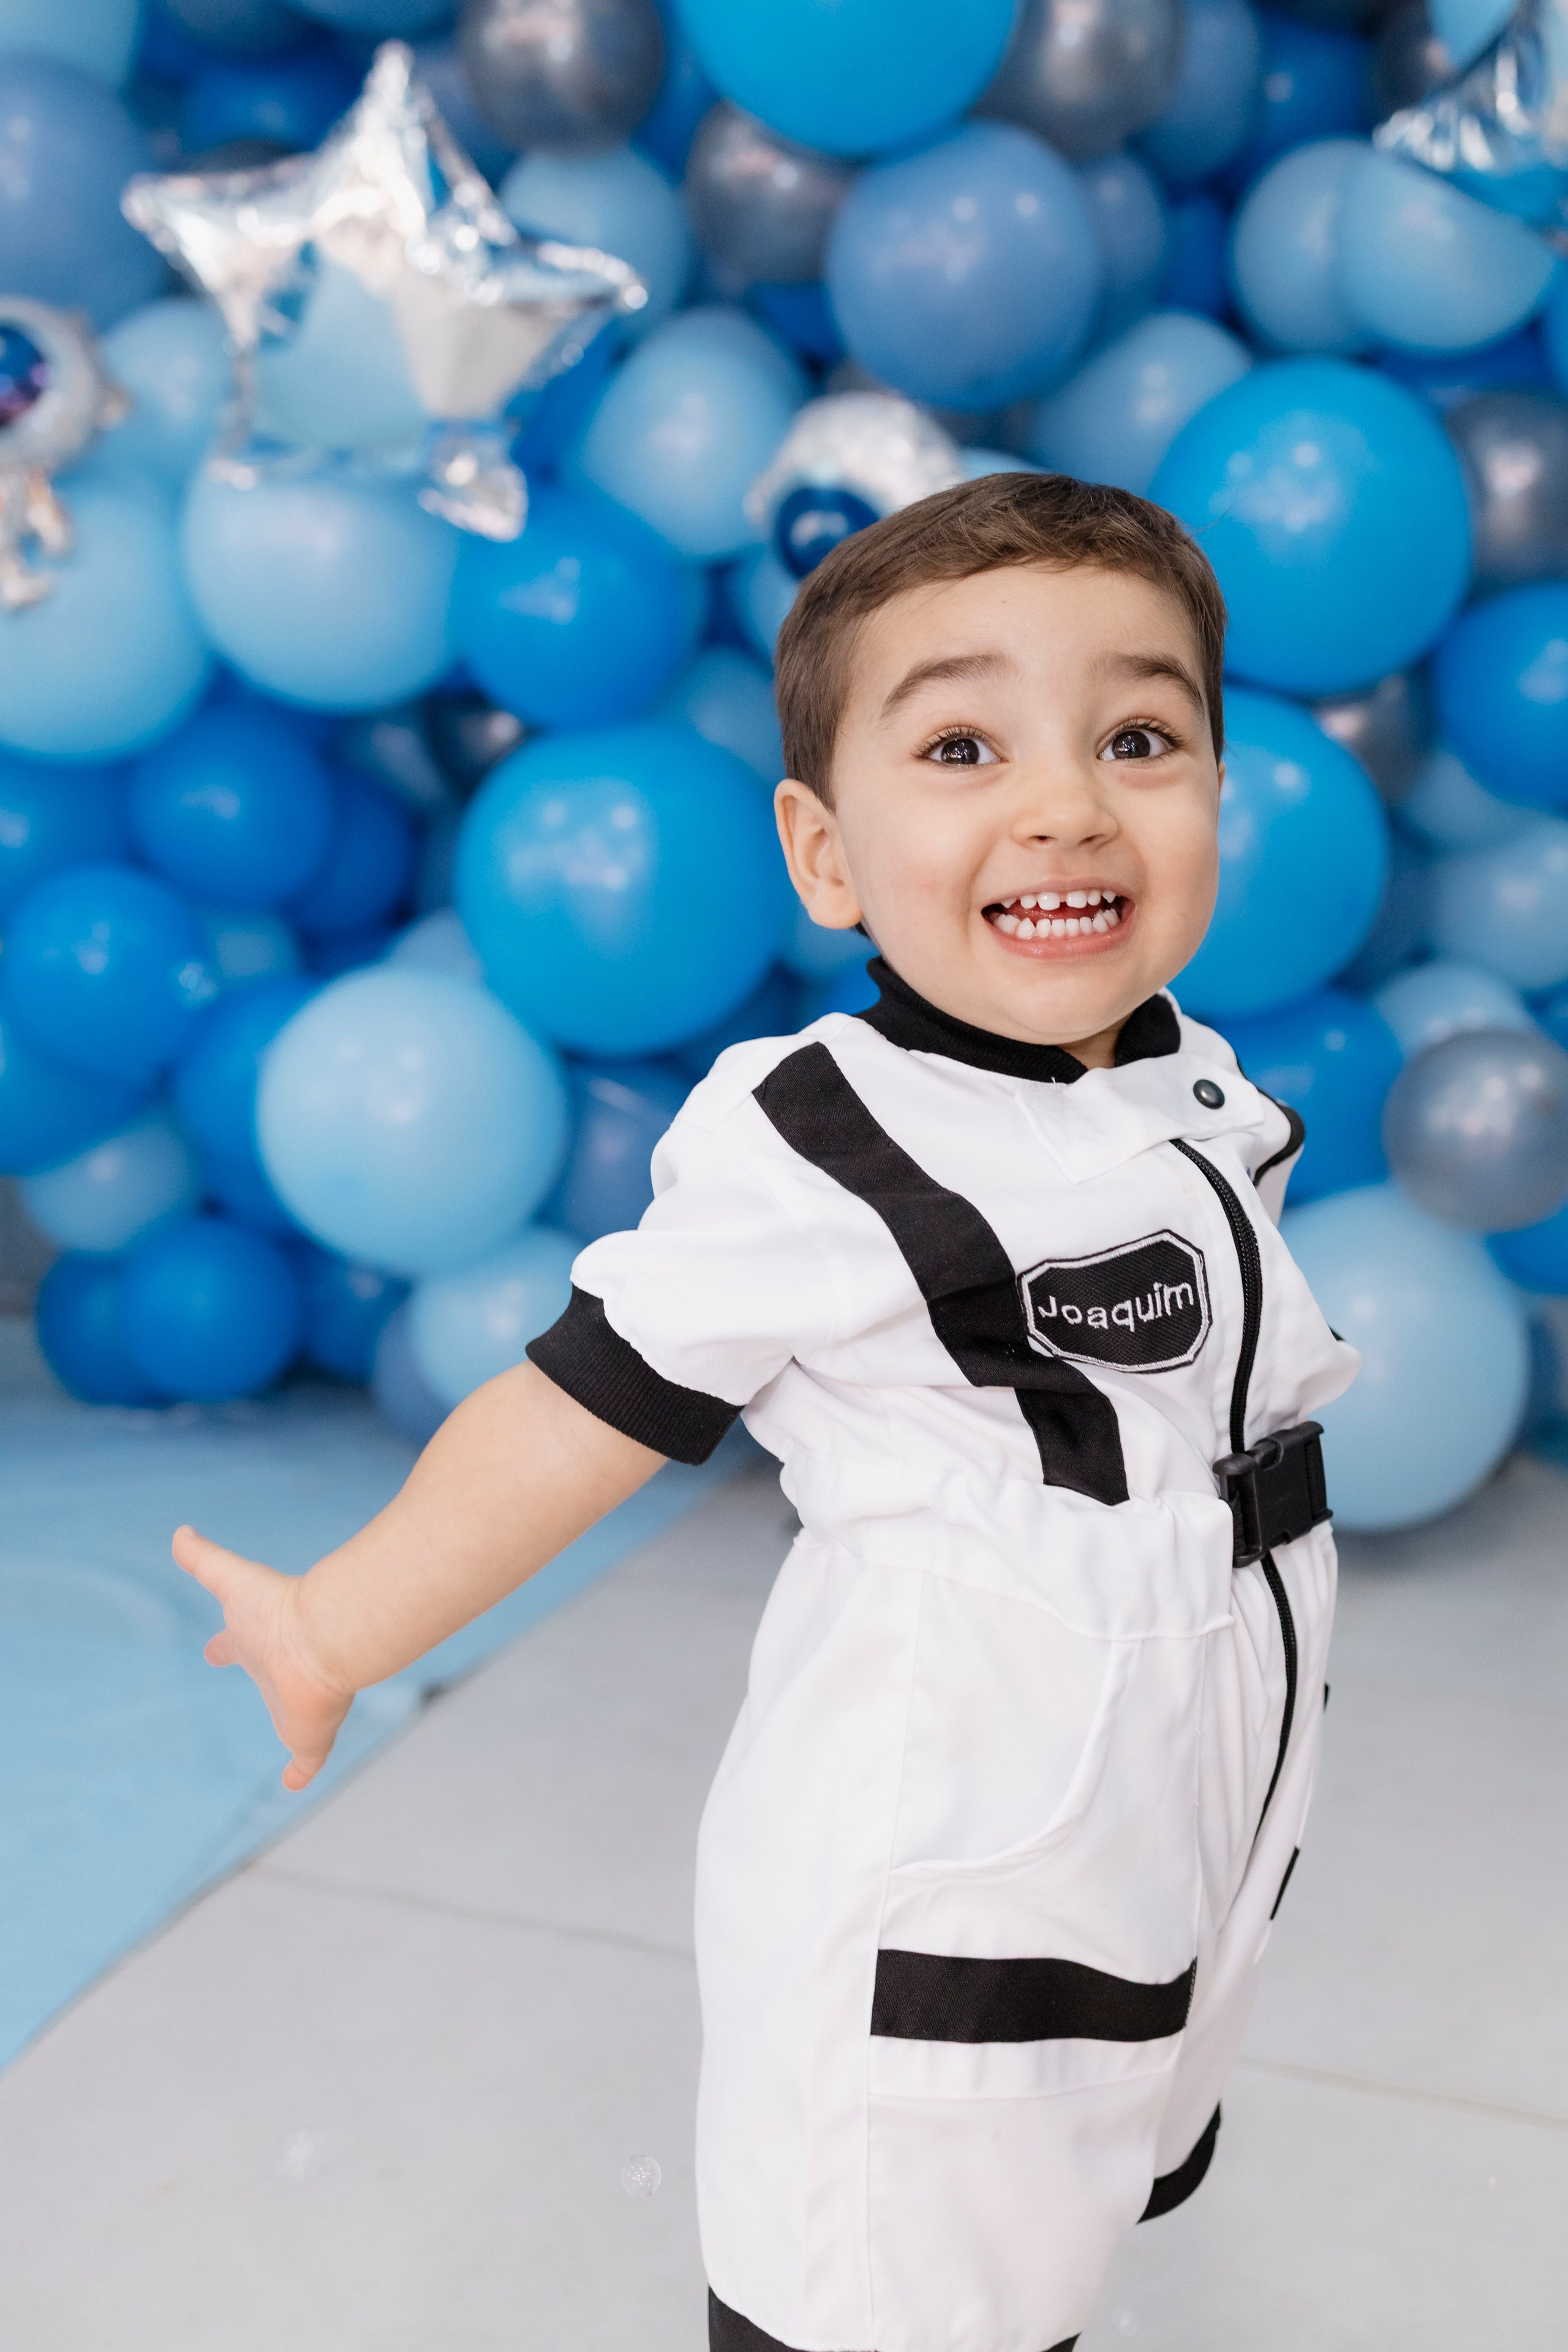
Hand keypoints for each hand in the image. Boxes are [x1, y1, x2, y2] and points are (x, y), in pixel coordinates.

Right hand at [173, 1525, 353, 1790]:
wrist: (325, 1638)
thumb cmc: (279, 1610)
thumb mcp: (231, 1580)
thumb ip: (205, 1558)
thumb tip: (181, 1532)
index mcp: (259, 1641)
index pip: (236, 1644)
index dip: (225, 1647)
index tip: (214, 1650)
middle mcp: (280, 1673)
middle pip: (268, 1678)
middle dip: (261, 1676)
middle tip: (259, 1696)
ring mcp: (296, 1704)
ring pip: (294, 1714)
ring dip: (292, 1719)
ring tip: (292, 1734)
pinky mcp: (309, 1735)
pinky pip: (306, 1760)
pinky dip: (300, 1773)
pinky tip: (294, 1785)